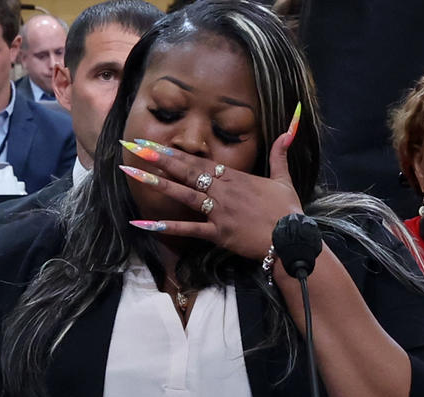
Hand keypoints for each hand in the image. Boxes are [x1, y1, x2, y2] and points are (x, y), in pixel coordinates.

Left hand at [120, 126, 301, 260]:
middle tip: (135, 147)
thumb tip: (288, 130)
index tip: (155, 144)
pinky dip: (165, 226)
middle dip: (159, 158)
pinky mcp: (217, 232)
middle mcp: (223, 191)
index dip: (176, 152)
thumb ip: (280, 154)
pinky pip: (188, 229)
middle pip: (186, 171)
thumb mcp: (285, 179)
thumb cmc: (288, 211)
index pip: (200, 161)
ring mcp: (218, 211)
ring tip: (133, 172)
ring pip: (183, 194)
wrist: (291, 239)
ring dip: (157, 182)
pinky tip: (143, 222)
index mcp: (236, 177)